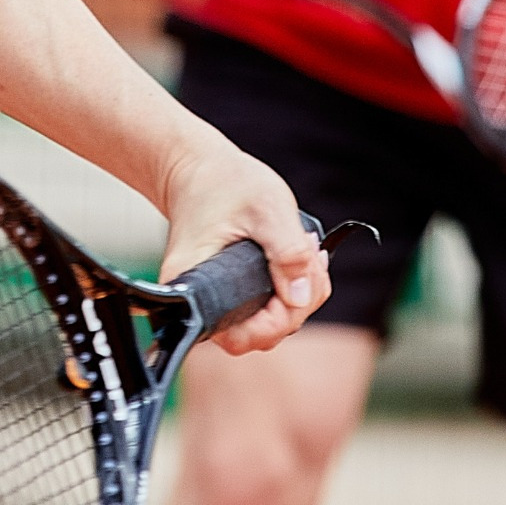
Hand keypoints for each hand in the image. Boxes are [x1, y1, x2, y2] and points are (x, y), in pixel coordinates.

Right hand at [153, 135, 325, 356]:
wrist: (199, 169)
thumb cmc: (224, 183)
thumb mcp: (266, 208)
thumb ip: (288, 253)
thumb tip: (302, 298)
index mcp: (194, 286)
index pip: (239, 336)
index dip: (277, 320)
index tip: (299, 285)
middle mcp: (200, 302)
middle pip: (258, 335)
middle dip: (296, 304)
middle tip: (311, 258)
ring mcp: (216, 299)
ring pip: (266, 323)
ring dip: (298, 295)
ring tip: (307, 253)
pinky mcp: (230, 292)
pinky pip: (264, 307)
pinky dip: (290, 289)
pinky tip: (300, 259)